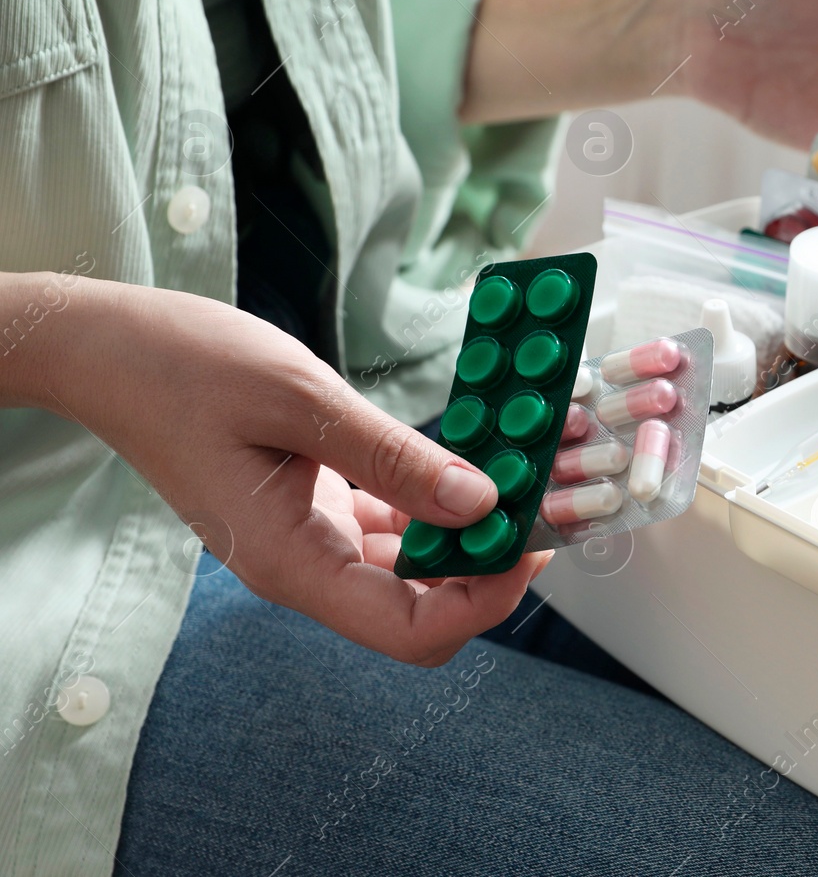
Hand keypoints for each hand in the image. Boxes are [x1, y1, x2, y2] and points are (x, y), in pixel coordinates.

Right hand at [9, 274, 544, 665]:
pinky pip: (396, 524)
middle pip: (423, 609)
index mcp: (291, 561)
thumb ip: (392, 457)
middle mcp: (305, 565)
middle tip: (546, 501)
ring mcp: (311, 539)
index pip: (411, 630)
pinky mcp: (318, 506)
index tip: (532, 539)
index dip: (485, 599)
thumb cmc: (183, 367)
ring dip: (474, 529)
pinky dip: (440, 497)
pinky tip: (477, 458)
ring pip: (415, 568)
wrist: (109, 349)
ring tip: (528, 472)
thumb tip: (481, 502)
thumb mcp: (299, 400)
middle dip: (492, 566)